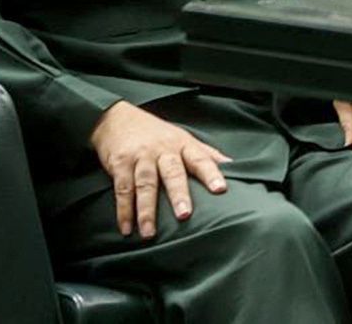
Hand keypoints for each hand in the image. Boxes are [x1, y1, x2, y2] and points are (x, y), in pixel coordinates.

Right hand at [90, 100, 231, 238]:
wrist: (117, 119)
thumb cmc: (157, 134)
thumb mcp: (184, 139)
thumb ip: (206, 154)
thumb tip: (234, 166)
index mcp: (183, 145)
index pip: (200, 159)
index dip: (211, 173)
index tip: (221, 189)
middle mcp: (163, 150)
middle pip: (172, 172)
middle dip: (178, 194)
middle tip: (185, 214)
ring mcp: (141, 156)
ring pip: (145, 183)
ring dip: (146, 210)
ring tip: (149, 233)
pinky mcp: (120, 163)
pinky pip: (122, 189)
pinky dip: (124, 210)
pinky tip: (126, 229)